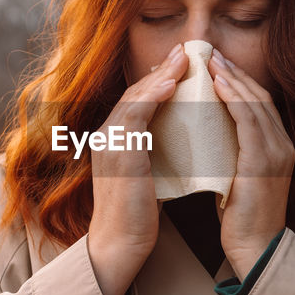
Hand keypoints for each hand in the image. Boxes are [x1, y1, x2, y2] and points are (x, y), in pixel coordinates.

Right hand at [87, 42, 187, 294]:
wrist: (119, 244)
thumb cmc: (138, 214)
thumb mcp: (148, 174)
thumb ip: (156, 151)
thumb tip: (183, 135)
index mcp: (114, 139)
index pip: (137, 99)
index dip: (159, 78)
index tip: (183, 62)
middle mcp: (107, 136)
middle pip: (135, 91)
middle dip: (162, 69)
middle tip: (187, 50)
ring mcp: (109, 144)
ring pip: (134, 97)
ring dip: (160, 75)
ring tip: (185, 58)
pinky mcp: (118, 154)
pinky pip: (134, 115)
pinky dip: (152, 96)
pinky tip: (171, 83)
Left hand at [208, 48, 294, 280]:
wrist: (255, 248)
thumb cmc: (241, 219)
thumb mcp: (239, 178)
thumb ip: (232, 154)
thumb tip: (209, 137)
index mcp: (278, 147)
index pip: (260, 104)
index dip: (239, 81)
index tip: (216, 65)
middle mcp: (283, 144)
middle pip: (260, 96)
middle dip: (235, 72)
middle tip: (210, 53)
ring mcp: (277, 151)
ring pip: (255, 103)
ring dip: (231, 78)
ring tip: (209, 61)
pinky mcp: (264, 161)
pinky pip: (249, 120)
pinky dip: (233, 99)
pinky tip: (216, 85)